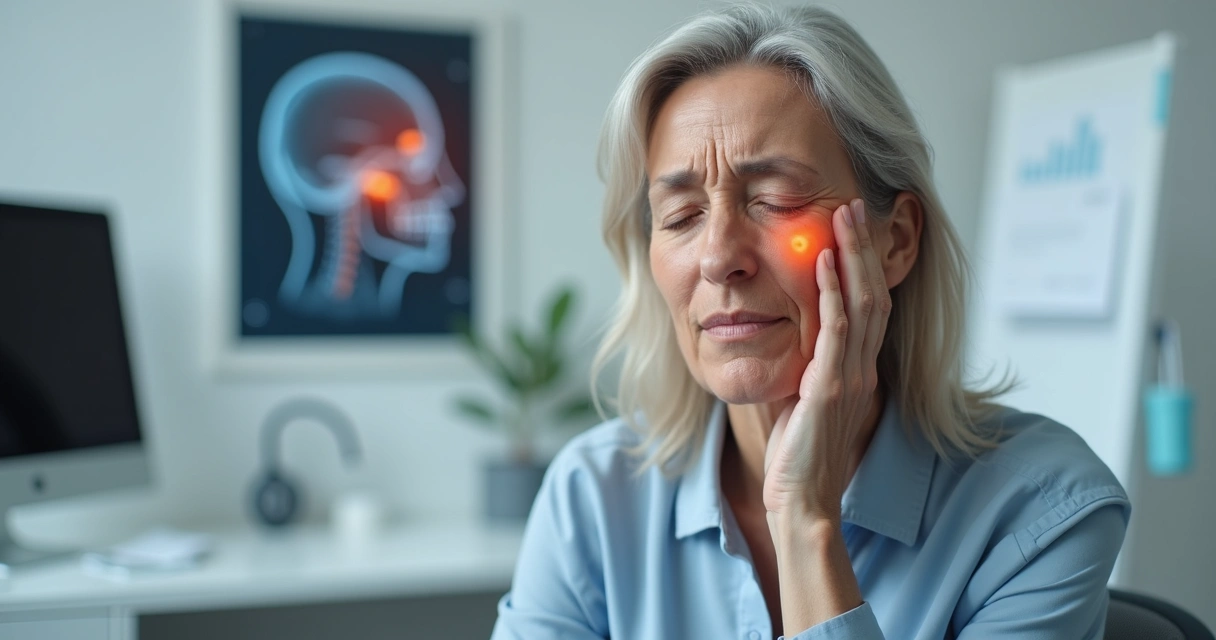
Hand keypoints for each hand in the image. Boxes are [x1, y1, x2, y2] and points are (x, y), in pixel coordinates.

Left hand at [762, 199, 891, 522]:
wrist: (802, 499)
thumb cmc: (799, 453)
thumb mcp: (804, 396)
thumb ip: (806, 363)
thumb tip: (788, 329)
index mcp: (857, 367)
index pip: (869, 304)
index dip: (863, 264)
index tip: (851, 226)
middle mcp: (862, 367)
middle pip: (873, 292)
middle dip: (862, 247)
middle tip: (852, 205)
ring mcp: (850, 376)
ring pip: (861, 303)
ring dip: (851, 257)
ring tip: (842, 217)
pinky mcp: (830, 389)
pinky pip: (836, 332)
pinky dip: (831, 294)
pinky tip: (822, 263)